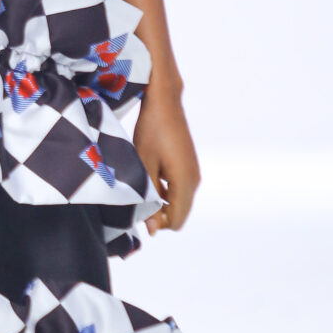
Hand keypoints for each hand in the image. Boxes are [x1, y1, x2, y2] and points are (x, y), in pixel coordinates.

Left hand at [136, 81, 199, 233]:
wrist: (164, 102)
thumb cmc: (151, 131)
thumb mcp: (144, 165)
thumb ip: (148, 199)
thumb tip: (153, 230)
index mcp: (185, 182)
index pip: (177, 221)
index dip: (157, 223)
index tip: (139, 206)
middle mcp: (194, 180)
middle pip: (179, 214)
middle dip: (158, 212)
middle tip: (137, 191)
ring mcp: (194, 172)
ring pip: (178, 201)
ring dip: (160, 199)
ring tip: (142, 178)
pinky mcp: (190, 165)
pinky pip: (179, 189)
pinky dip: (164, 189)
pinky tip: (150, 171)